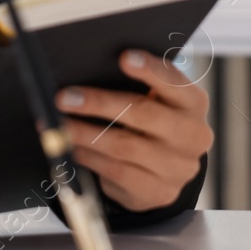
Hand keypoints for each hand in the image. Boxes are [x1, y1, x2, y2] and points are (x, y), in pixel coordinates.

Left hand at [55, 49, 212, 211]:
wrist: (166, 171)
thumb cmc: (150, 123)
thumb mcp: (153, 101)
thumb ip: (133, 86)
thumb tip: (84, 74)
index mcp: (192, 103)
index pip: (174, 82)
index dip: (150, 70)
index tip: (124, 58)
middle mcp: (193, 135)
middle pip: (143, 114)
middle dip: (98, 103)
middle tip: (63, 98)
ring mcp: (179, 167)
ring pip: (124, 146)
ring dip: (83, 133)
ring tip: (57, 125)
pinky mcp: (160, 191)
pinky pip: (116, 171)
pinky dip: (88, 157)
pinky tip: (70, 147)